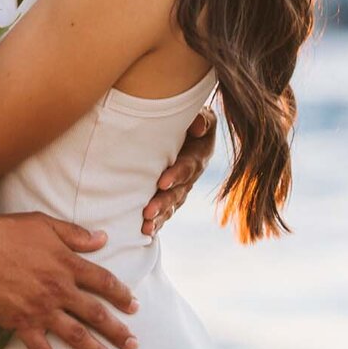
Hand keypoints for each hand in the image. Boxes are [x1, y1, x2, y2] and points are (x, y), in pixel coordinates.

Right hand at [0, 212, 138, 348]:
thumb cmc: (8, 231)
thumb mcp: (46, 224)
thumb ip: (76, 234)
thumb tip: (102, 238)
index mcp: (68, 265)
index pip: (103, 282)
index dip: (121, 295)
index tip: (134, 306)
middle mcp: (59, 290)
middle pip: (96, 314)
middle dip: (117, 331)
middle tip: (133, 344)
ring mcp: (40, 309)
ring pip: (76, 335)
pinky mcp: (20, 323)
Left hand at [141, 104, 216, 236]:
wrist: (190, 130)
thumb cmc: (191, 120)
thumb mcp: (202, 116)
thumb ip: (202, 119)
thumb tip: (197, 128)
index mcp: (198, 155)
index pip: (188, 167)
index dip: (176, 175)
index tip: (162, 183)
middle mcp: (191, 176)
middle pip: (178, 192)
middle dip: (163, 202)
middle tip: (148, 212)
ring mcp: (182, 188)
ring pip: (172, 205)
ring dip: (159, 216)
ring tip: (146, 227)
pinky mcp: (173, 196)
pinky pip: (167, 212)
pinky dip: (158, 222)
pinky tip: (146, 232)